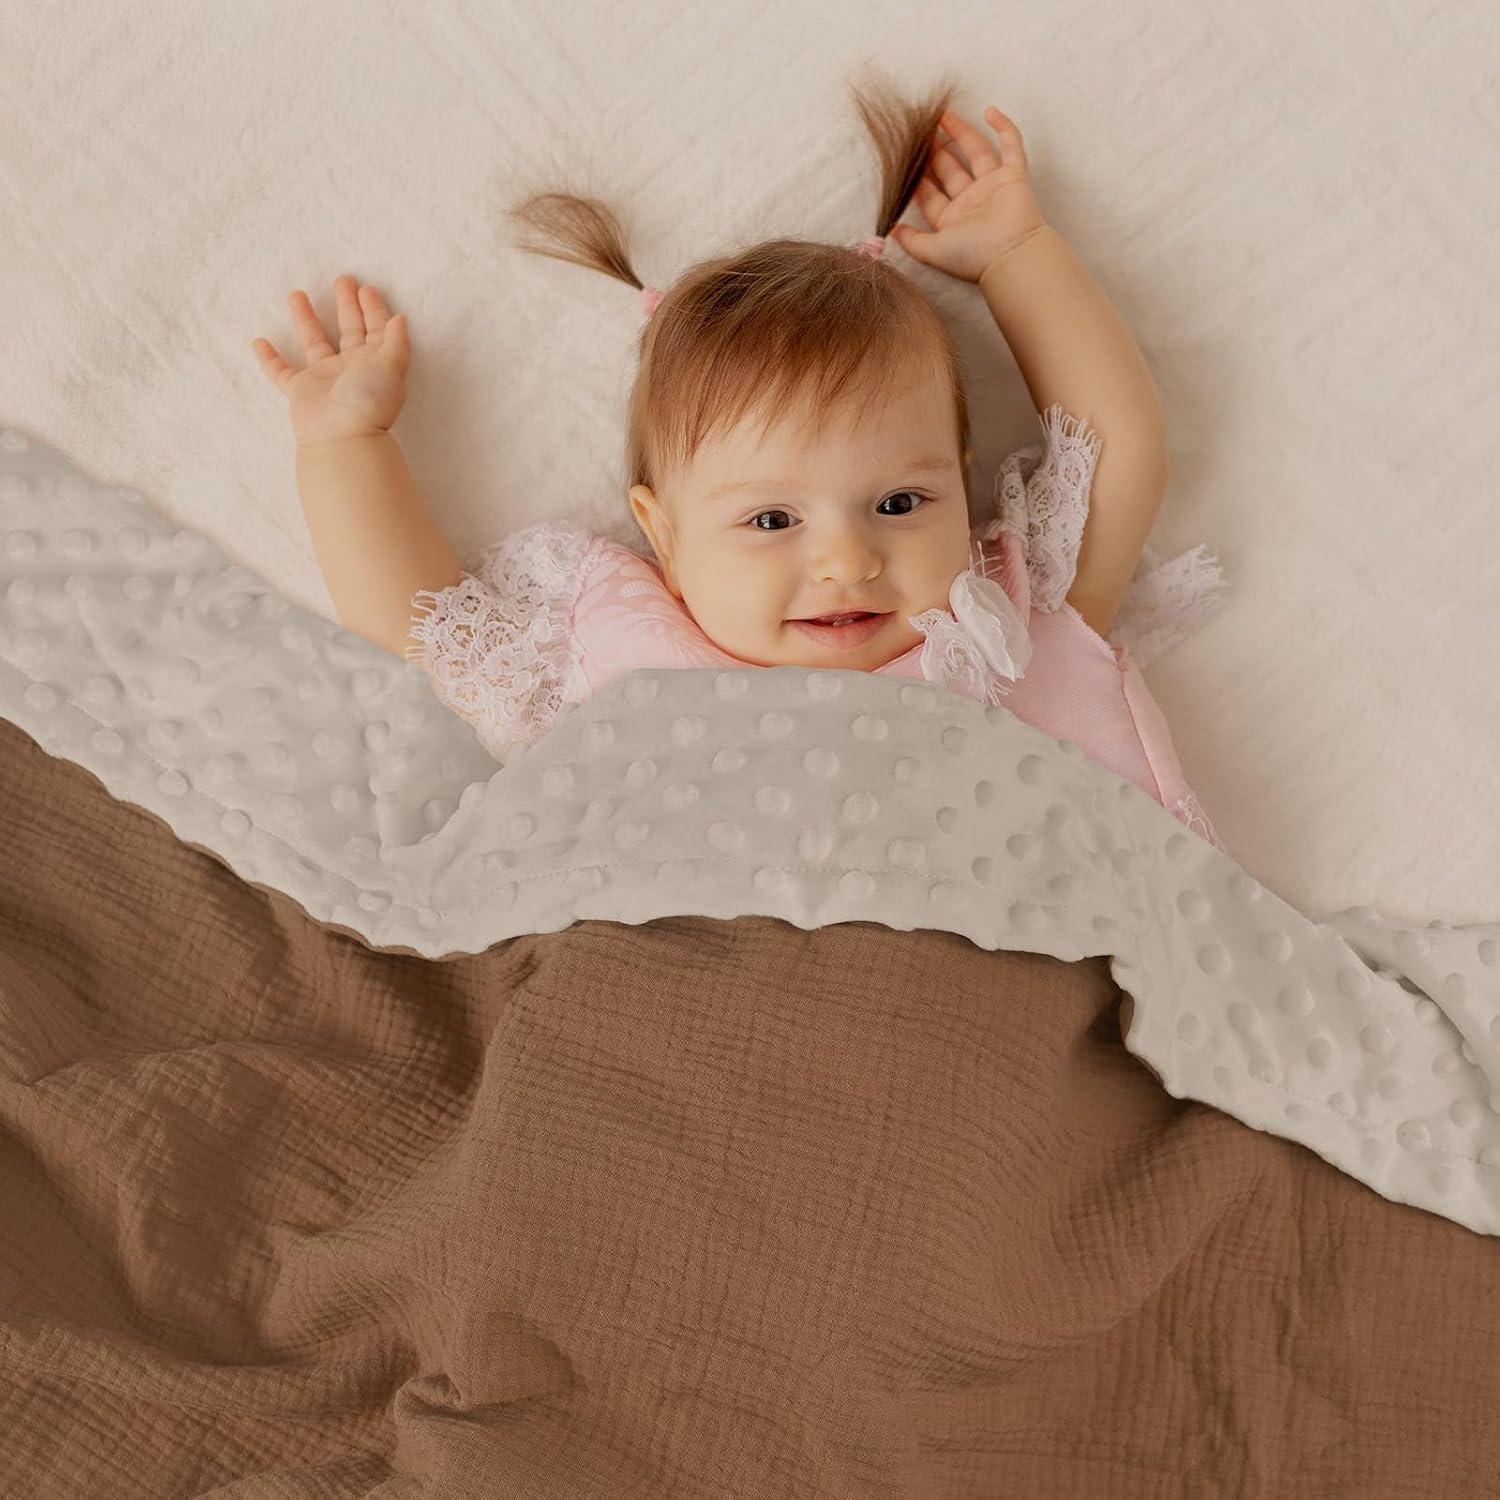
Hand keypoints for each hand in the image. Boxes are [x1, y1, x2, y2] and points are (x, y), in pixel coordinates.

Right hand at [251, 274, 410, 444]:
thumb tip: (400, 318)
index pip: (375, 329)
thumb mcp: (392, 367)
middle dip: (346, 305)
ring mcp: (324, 379)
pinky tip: (259, 341)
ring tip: (296, 293)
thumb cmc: (369, 401)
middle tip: (342, 279)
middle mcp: (350, 368)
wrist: (342, 438)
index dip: (373, 308)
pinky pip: (280, 371)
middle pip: (349, 330)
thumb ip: (396, 342)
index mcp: (374, 362)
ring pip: (313, 342)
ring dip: (306, 319)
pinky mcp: (300, 391)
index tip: (366, 287)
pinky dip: (269, 358)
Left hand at [892, 106, 1047, 284]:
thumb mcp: (932, 251)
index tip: (904, 156)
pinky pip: (1012, 148)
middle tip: (921, 129)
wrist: (1010, 256)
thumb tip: (889, 230)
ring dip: (961, 133)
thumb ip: (911, 241)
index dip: (917, 175)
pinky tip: (990, 111)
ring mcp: (993, 187)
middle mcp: (971, 202)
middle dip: (935, 151)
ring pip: (976, 153)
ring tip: (943, 114)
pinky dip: (1004, 129)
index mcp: (952, 219)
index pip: (930, 193)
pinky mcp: (1014, 177)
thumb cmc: (972, 256)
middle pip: (950, 169)